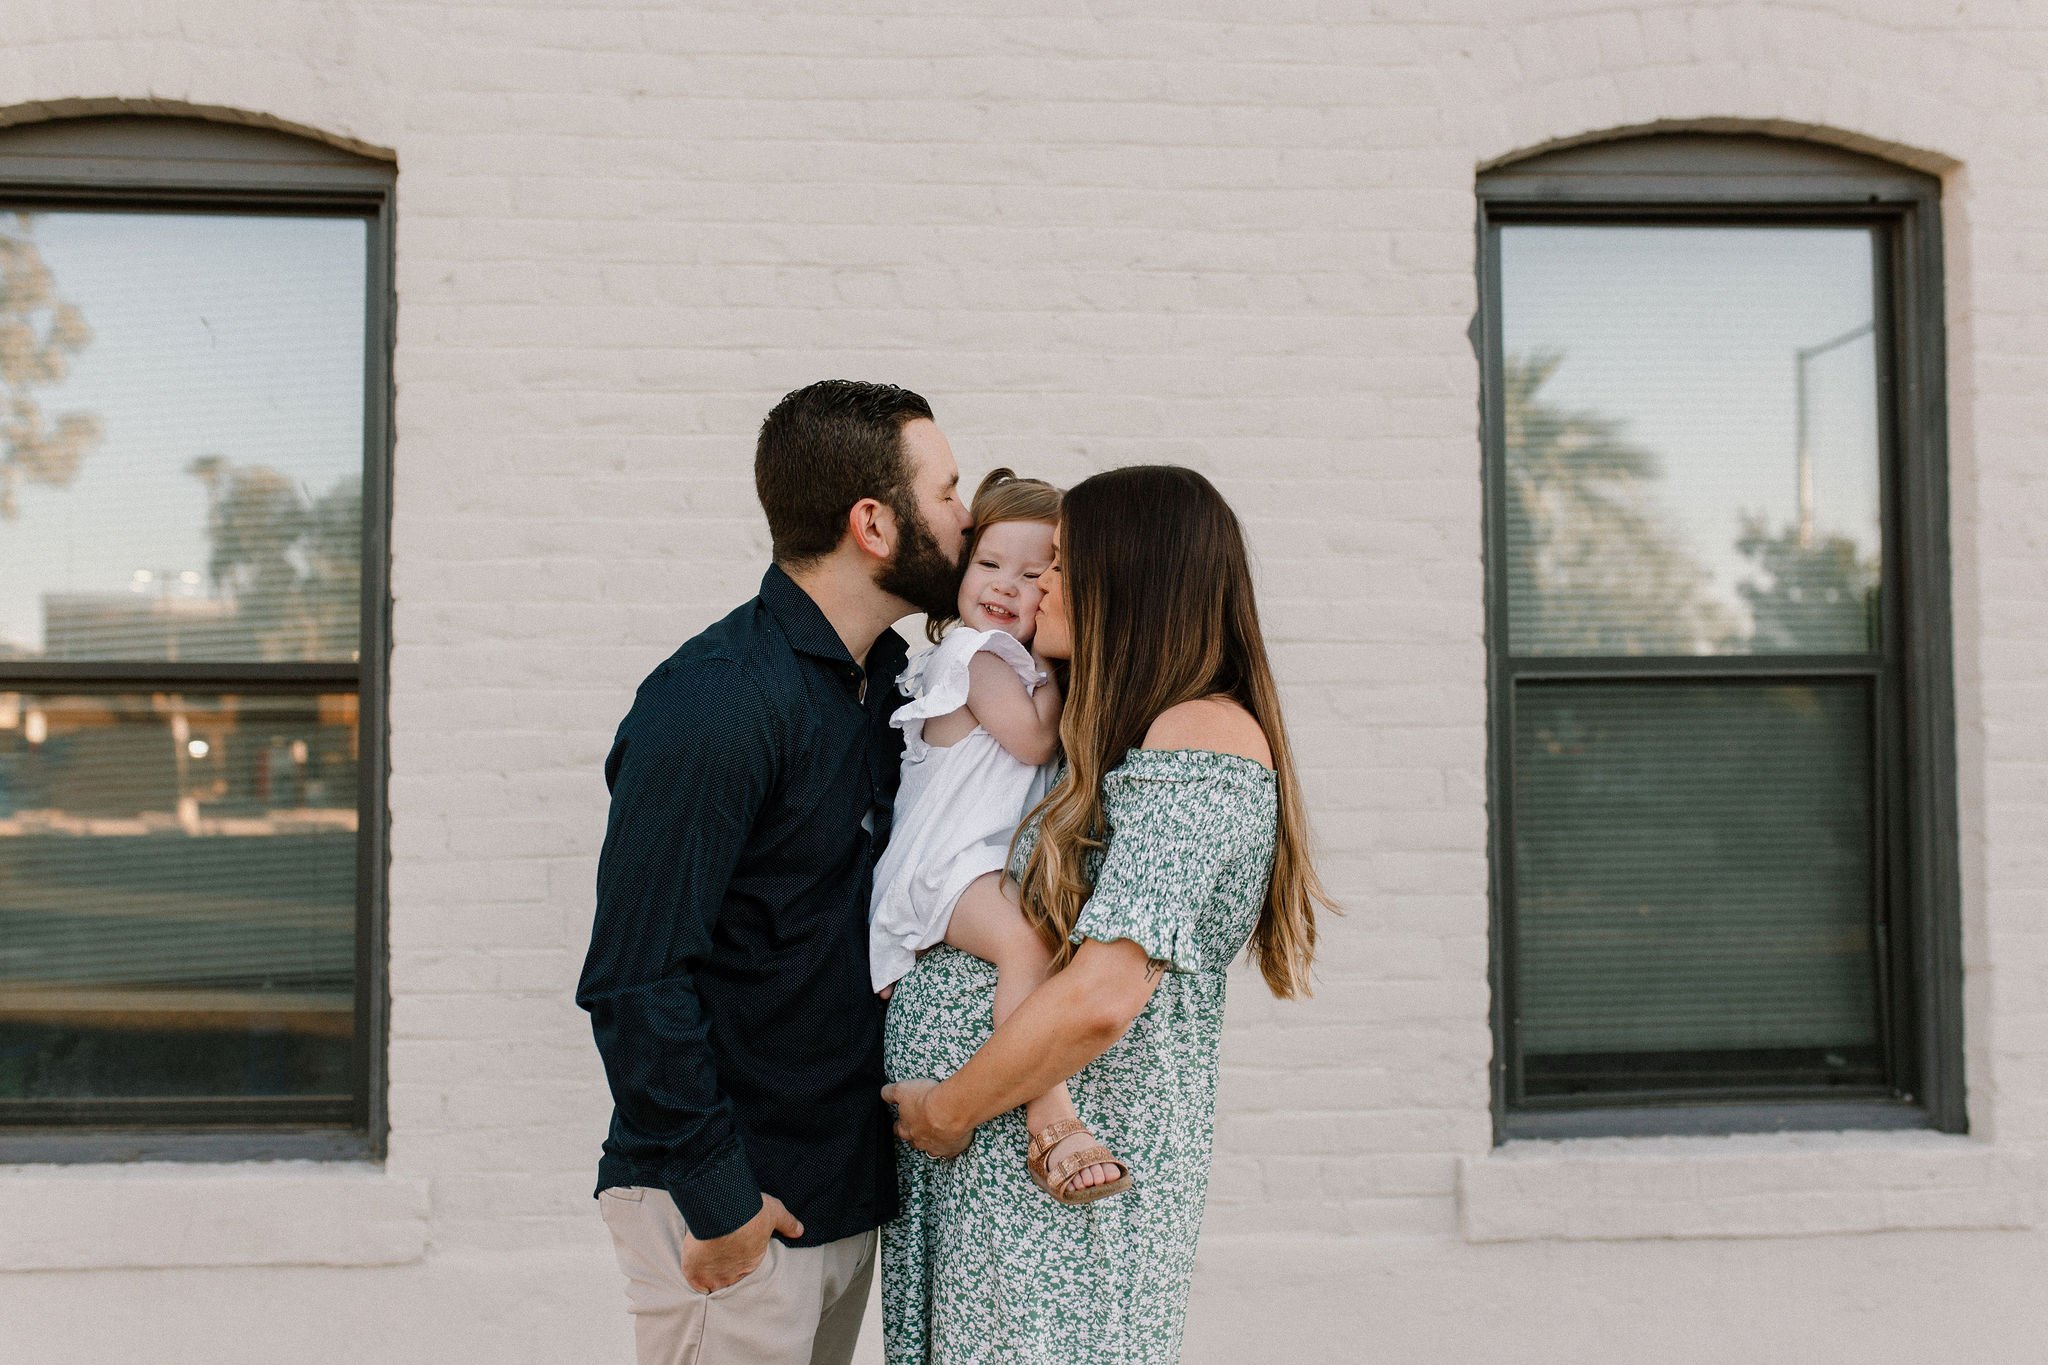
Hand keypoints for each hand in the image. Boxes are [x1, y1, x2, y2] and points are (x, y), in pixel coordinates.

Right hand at [680, 1194, 802, 1293]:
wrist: (724, 1212)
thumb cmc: (750, 1212)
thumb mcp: (775, 1213)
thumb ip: (787, 1223)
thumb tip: (800, 1230)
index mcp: (751, 1263)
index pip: (745, 1271)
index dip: (738, 1263)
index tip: (732, 1253)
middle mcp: (734, 1275)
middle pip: (728, 1281)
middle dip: (724, 1271)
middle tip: (717, 1257)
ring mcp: (715, 1276)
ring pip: (712, 1285)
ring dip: (709, 1276)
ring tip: (704, 1264)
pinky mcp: (696, 1274)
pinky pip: (695, 1285)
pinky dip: (694, 1279)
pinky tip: (694, 1269)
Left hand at [882, 1078, 970, 1157]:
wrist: (952, 1110)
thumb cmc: (927, 1100)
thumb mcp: (902, 1089)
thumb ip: (890, 1093)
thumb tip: (884, 1094)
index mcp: (905, 1128)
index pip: (898, 1129)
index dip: (901, 1123)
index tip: (905, 1118)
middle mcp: (918, 1141)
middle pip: (913, 1140)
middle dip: (916, 1134)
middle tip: (923, 1124)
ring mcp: (934, 1147)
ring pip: (930, 1148)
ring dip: (933, 1140)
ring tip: (939, 1131)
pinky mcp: (950, 1150)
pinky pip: (948, 1151)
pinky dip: (950, 1146)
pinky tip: (953, 1139)